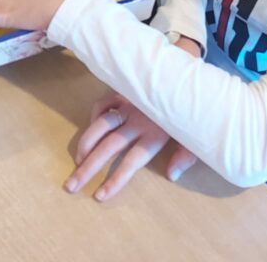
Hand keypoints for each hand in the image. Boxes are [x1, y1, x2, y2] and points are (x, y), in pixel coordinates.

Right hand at [66, 36, 201, 200]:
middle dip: (89, 167)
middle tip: (71, 184)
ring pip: (101, 125)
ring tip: (77, 160)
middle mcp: (139, 120)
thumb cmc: (189, 108)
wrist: (186, 70)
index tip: (99, 195)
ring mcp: (130, 104)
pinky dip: (95, 114)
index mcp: (156, 133)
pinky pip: (104, 103)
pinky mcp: (125, 90)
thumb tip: (171, 176)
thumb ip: (184, 157)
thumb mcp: (195, 135)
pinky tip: (92, 127)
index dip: (116, 178)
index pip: (132, 161)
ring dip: (86, 143)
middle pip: (109, 147)